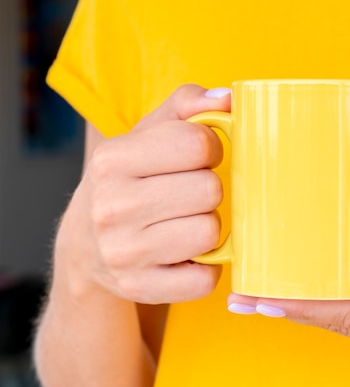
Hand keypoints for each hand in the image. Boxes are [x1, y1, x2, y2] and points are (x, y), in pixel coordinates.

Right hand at [55, 85, 230, 303]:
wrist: (86, 247)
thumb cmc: (129, 181)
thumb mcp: (145, 135)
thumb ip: (186, 106)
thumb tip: (227, 98)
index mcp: (112, 160)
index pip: (197, 143)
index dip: (210, 148)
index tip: (201, 156)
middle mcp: (112, 207)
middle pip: (210, 190)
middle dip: (210, 189)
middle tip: (191, 194)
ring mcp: (125, 253)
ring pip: (210, 232)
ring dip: (208, 227)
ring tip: (186, 222)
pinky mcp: (141, 288)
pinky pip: (206, 278)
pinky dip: (205, 267)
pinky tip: (185, 255)